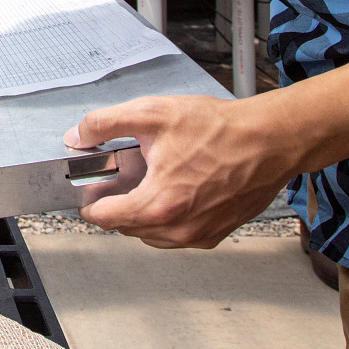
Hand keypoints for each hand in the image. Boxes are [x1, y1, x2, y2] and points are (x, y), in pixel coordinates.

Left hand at [68, 94, 295, 247]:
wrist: (270, 140)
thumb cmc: (221, 129)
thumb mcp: (153, 113)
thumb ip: (105, 123)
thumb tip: (78, 136)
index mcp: (158, 204)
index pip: (104, 219)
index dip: (91, 203)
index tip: (90, 193)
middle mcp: (178, 228)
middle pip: (127, 227)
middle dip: (119, 205)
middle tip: (124, 179)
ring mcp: (199, 235)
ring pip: (152, 235)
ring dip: (144, 214)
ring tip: (152, 183)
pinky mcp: (216, 234)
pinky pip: (178, 235)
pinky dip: (170, 219)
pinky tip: (177, 191)